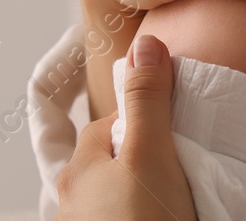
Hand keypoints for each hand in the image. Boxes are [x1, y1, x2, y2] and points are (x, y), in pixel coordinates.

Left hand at [57, 35, 195, 220]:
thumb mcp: (150, 155)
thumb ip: (147, 100)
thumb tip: (144, 42)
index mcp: (77, 168)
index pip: (108, 122)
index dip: (140, 116)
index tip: (160, 121)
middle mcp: (71, 200)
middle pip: (108, 157)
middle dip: (136, 151)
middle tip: (175, 161)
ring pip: (112, 192)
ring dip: (137, 186)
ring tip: (172, 193)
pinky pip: (117, 215)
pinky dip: (136, 210)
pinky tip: (161, 213)